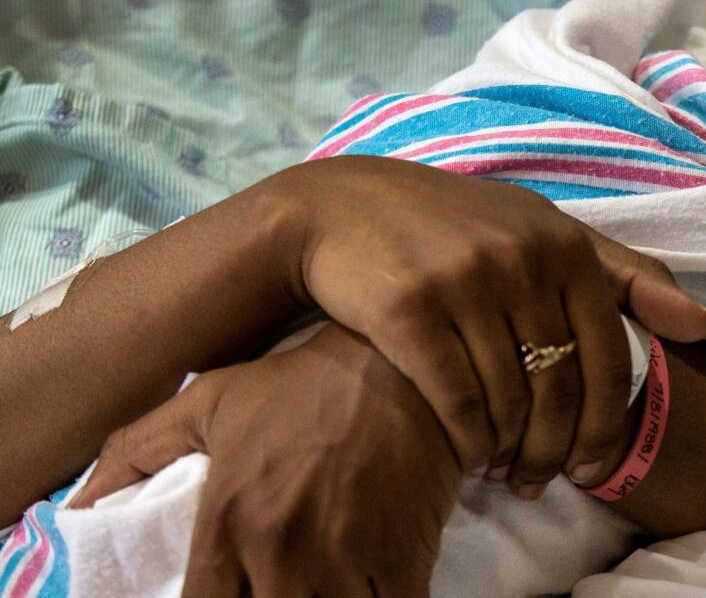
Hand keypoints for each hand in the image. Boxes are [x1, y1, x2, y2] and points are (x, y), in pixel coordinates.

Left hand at [70, 323, 460, 596]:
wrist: (399, 359)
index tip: (234, 594)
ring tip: (332, 587)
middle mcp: (280, 551)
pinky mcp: (405, 558)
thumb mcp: (209, 401)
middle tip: (286, 586)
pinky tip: (378, 587)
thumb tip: (74, 508)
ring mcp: (346, 559)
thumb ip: (137, 452)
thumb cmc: (302, 383)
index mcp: (227, 521)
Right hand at [270, 156, 705, 495]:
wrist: (346, 208)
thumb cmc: (460, 230)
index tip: (593, 466)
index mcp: (565, 246)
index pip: (610, 358)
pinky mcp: (409, 308)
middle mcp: (521, 260)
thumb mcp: (548, 234)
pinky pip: (457, 400)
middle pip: (561, 389)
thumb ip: (627, 277)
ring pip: (510, 401)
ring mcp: (465, 282)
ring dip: (511, 453)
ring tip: (504, 471)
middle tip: (542, 483)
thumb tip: (705, 326)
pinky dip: (470, 440)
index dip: (607, 424)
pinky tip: (469, 453)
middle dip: (556, 451)